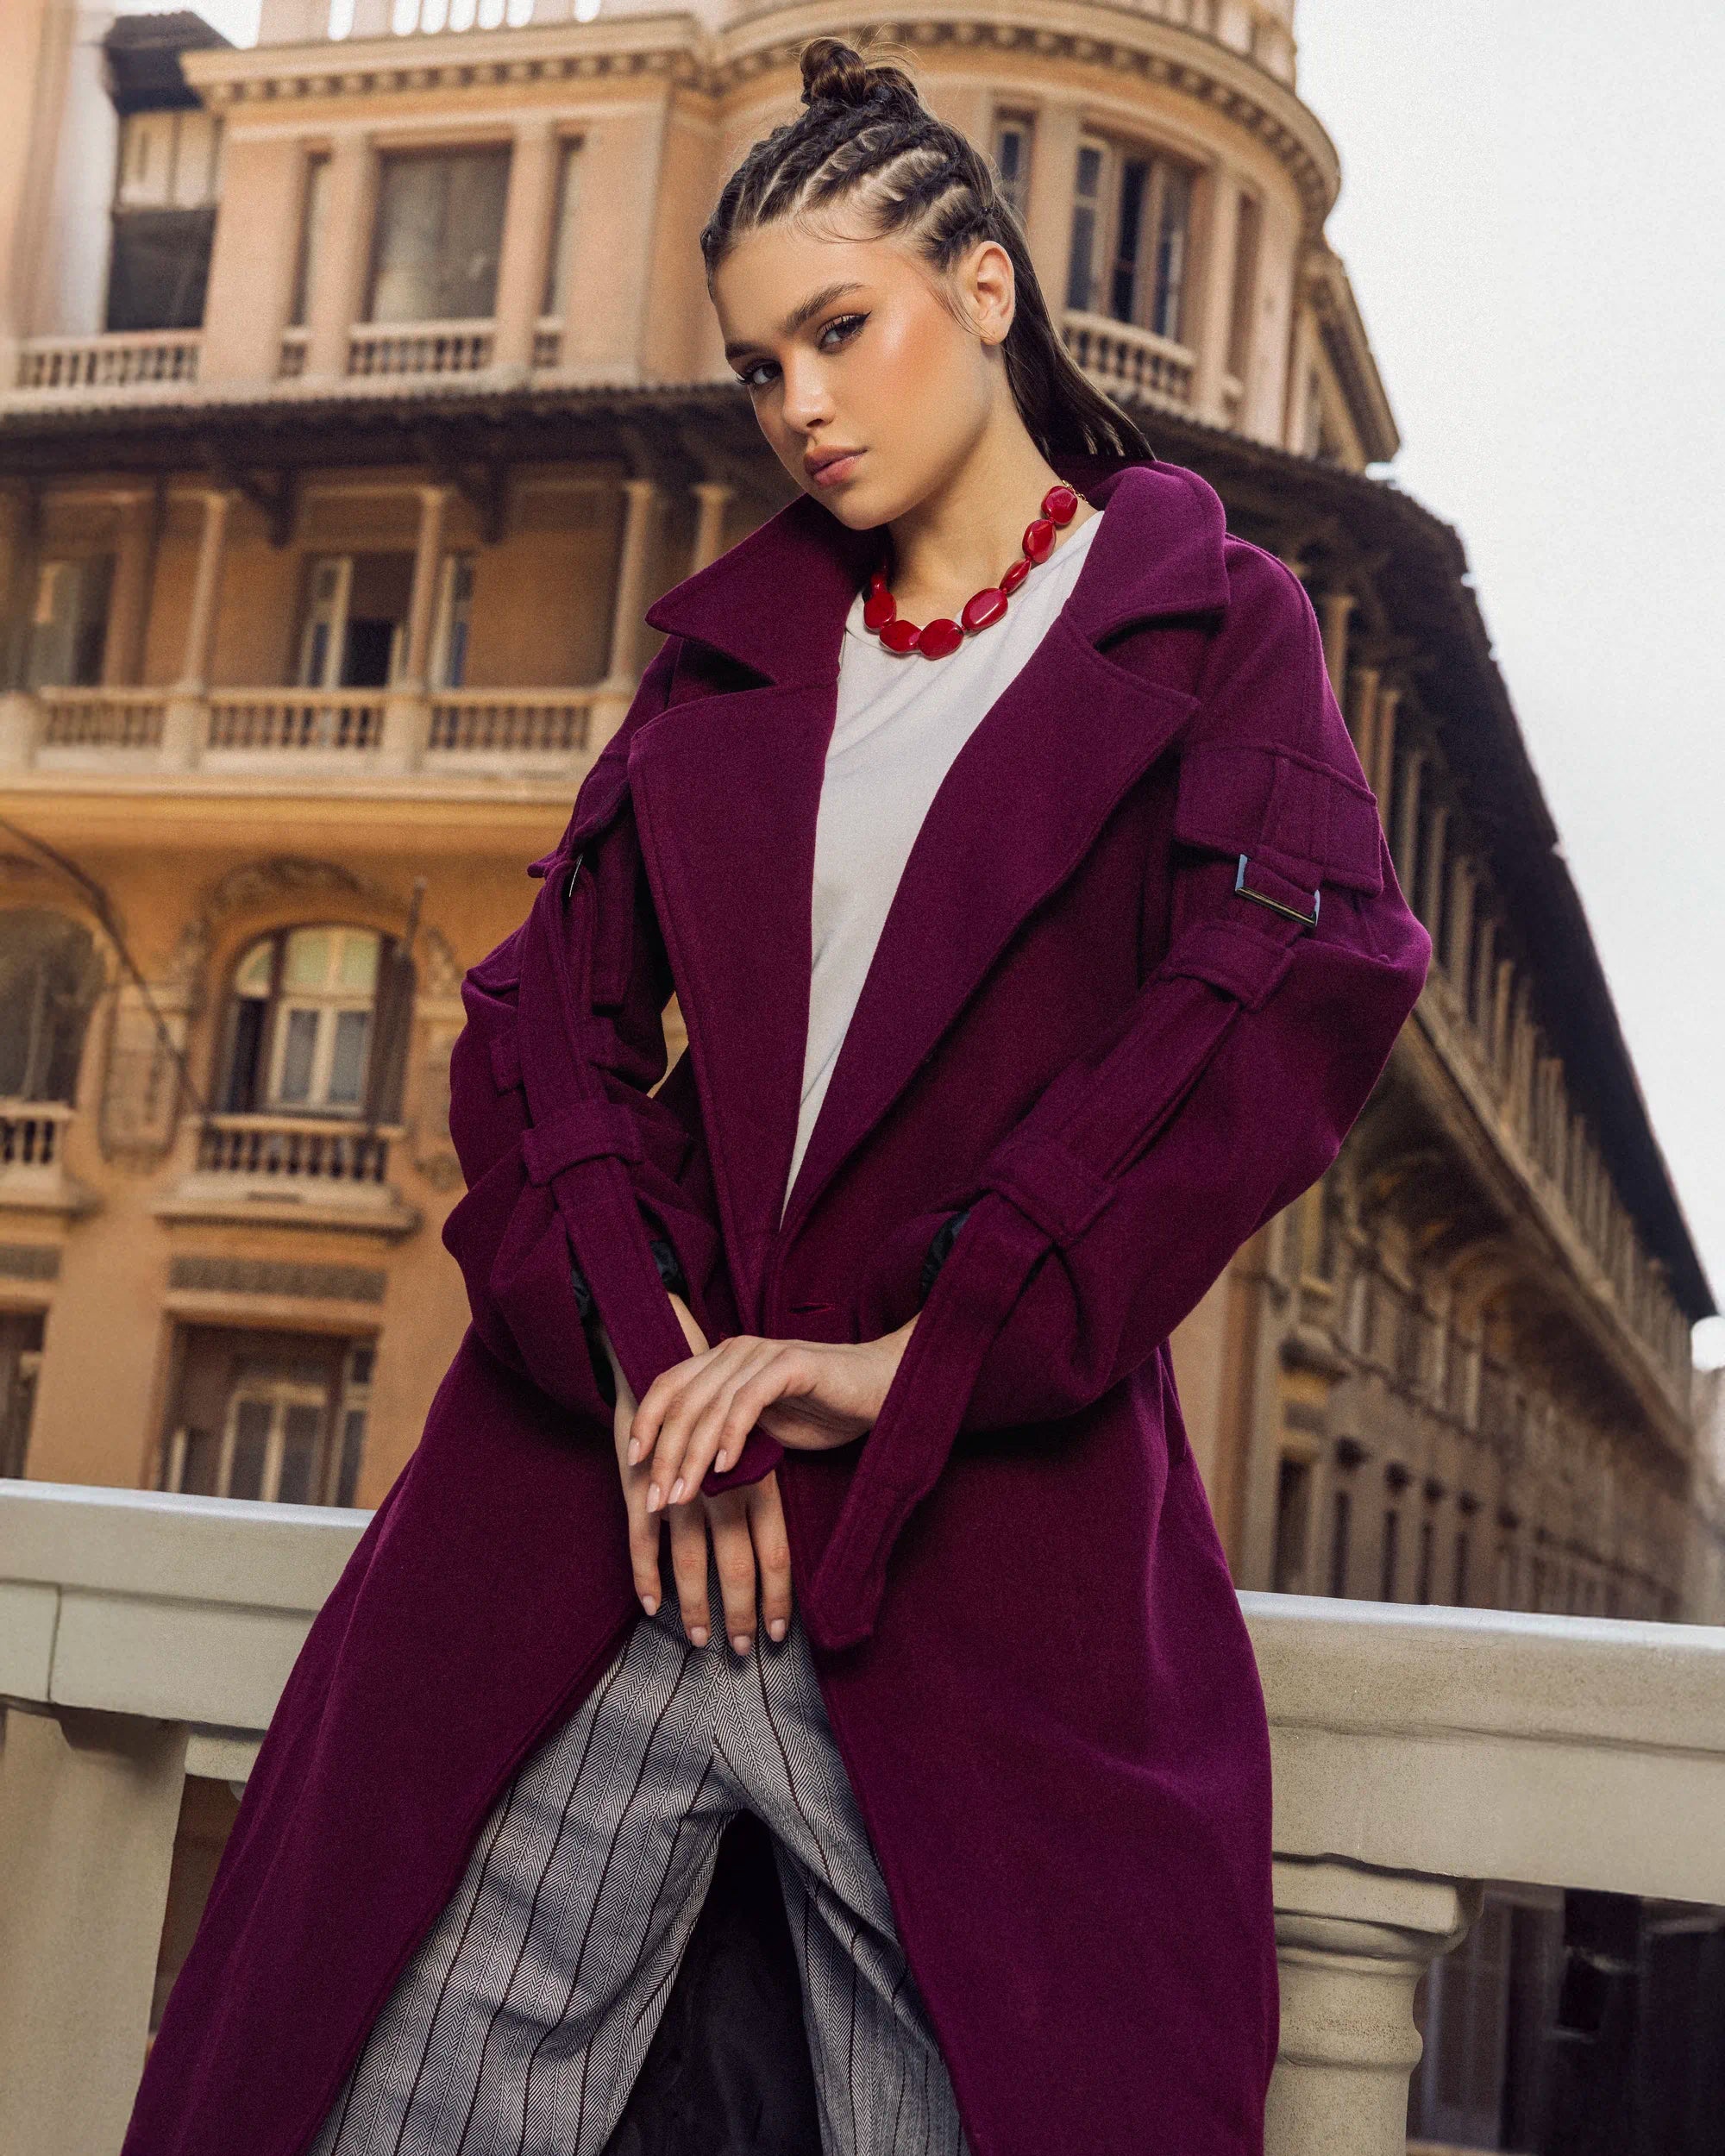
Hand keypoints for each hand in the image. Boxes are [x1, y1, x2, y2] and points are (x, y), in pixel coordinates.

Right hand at [600, 1296, 793, 1652]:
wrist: (661, 1354)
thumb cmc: (716, 1407)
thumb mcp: (751, 1443)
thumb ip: (762, 1487)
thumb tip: (775, 1544)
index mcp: (758, 1478)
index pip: (775, 1552)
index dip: (778, 1597)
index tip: (780, 1634)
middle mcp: (723, 1487)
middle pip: (737, 1567)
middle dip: (740, 1615)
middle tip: (743, 1651)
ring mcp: (680, 1488)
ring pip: (692, 1563)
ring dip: (695, 1607)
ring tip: (698, 1639)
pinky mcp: (642, 1487)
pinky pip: (644, 1543)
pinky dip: (647, 1577)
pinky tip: (651, 1606)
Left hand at [626, 1316, 917, 1516]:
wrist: (882, 1388)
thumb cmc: (824, 1411)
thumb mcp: (763, 1429)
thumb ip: (725, 1438)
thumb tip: (684, 1477)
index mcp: (722, 1360)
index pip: (667, 1387)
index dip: (646, 1424)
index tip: (634, 1466)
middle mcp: (736, 1350)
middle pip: (682, 1401)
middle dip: (664, 1455)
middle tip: (656, 1501)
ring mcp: (763, 1354)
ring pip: (710, 1406)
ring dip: (692, 1456)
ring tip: (682, 1497)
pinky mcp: (791, 1364)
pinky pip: (749, 1400)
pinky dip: (732, 1434)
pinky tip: (724, 1468)